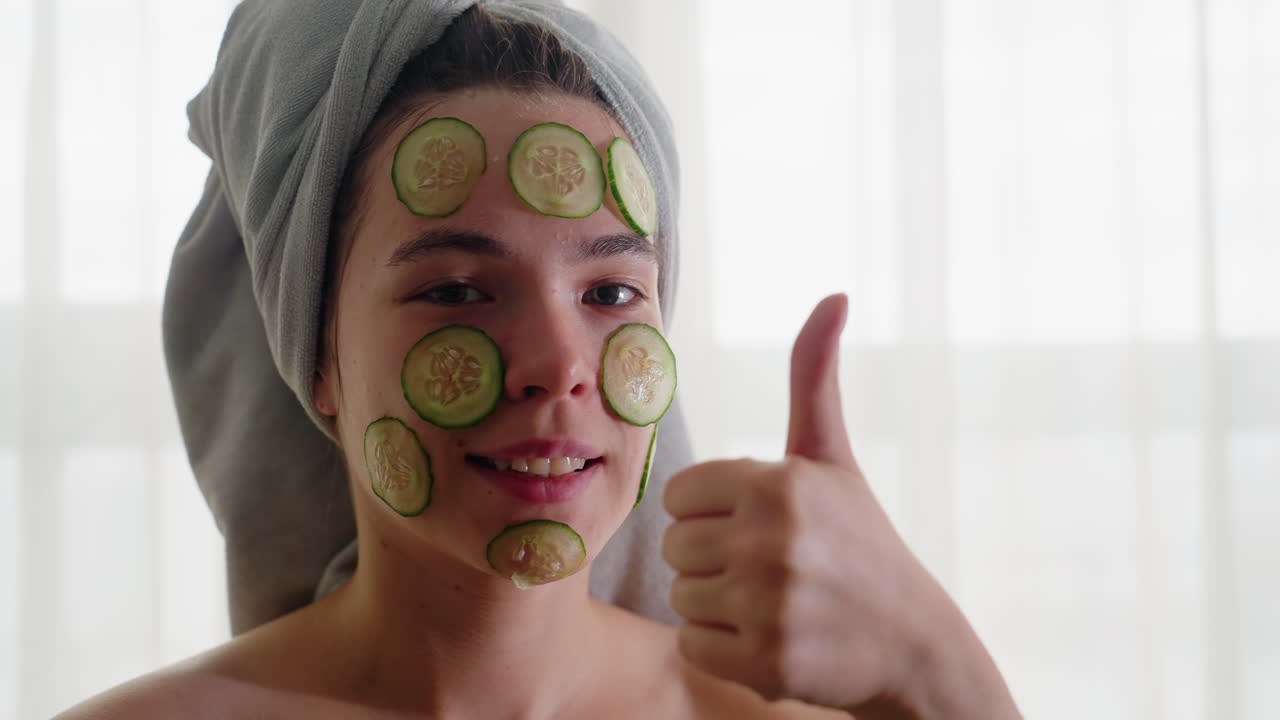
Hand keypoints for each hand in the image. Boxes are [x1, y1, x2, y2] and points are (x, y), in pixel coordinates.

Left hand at [662, 294, 1019, 717]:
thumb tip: (832, 294)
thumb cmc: (860, 541)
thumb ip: (814, 377)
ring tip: (772, 602)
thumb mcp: (832, 456)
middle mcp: (773, 539)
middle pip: (674, 546)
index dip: (711, 512)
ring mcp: (770, 604)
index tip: (757, 525)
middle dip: (712, 559)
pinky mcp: (766, 662)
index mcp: (779, 482)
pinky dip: (721, 649)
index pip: (678, 495)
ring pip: (680, 596)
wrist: (913, 643)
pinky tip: (769, 639)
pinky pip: (692, 646)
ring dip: (715, 606)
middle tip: (770, 569)